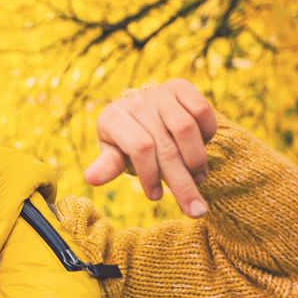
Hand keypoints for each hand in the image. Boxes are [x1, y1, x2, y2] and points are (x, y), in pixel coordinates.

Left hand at [83, 79, 217, 218]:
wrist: (140, 113)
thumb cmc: (125, 141)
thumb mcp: (113, 154)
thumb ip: (107, 166)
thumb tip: (91, 179)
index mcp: (113, 118)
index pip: (139, 148)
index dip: (151, 175)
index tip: (155, 197)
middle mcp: (136, 102)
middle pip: (165, 146)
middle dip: (182, 183)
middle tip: (196, 211)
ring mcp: (159, 93)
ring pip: (186, 129)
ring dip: (196, 161)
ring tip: (198, 180)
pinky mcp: (181, 86)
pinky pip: (202, 111)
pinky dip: (206, 134)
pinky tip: (199, 151)